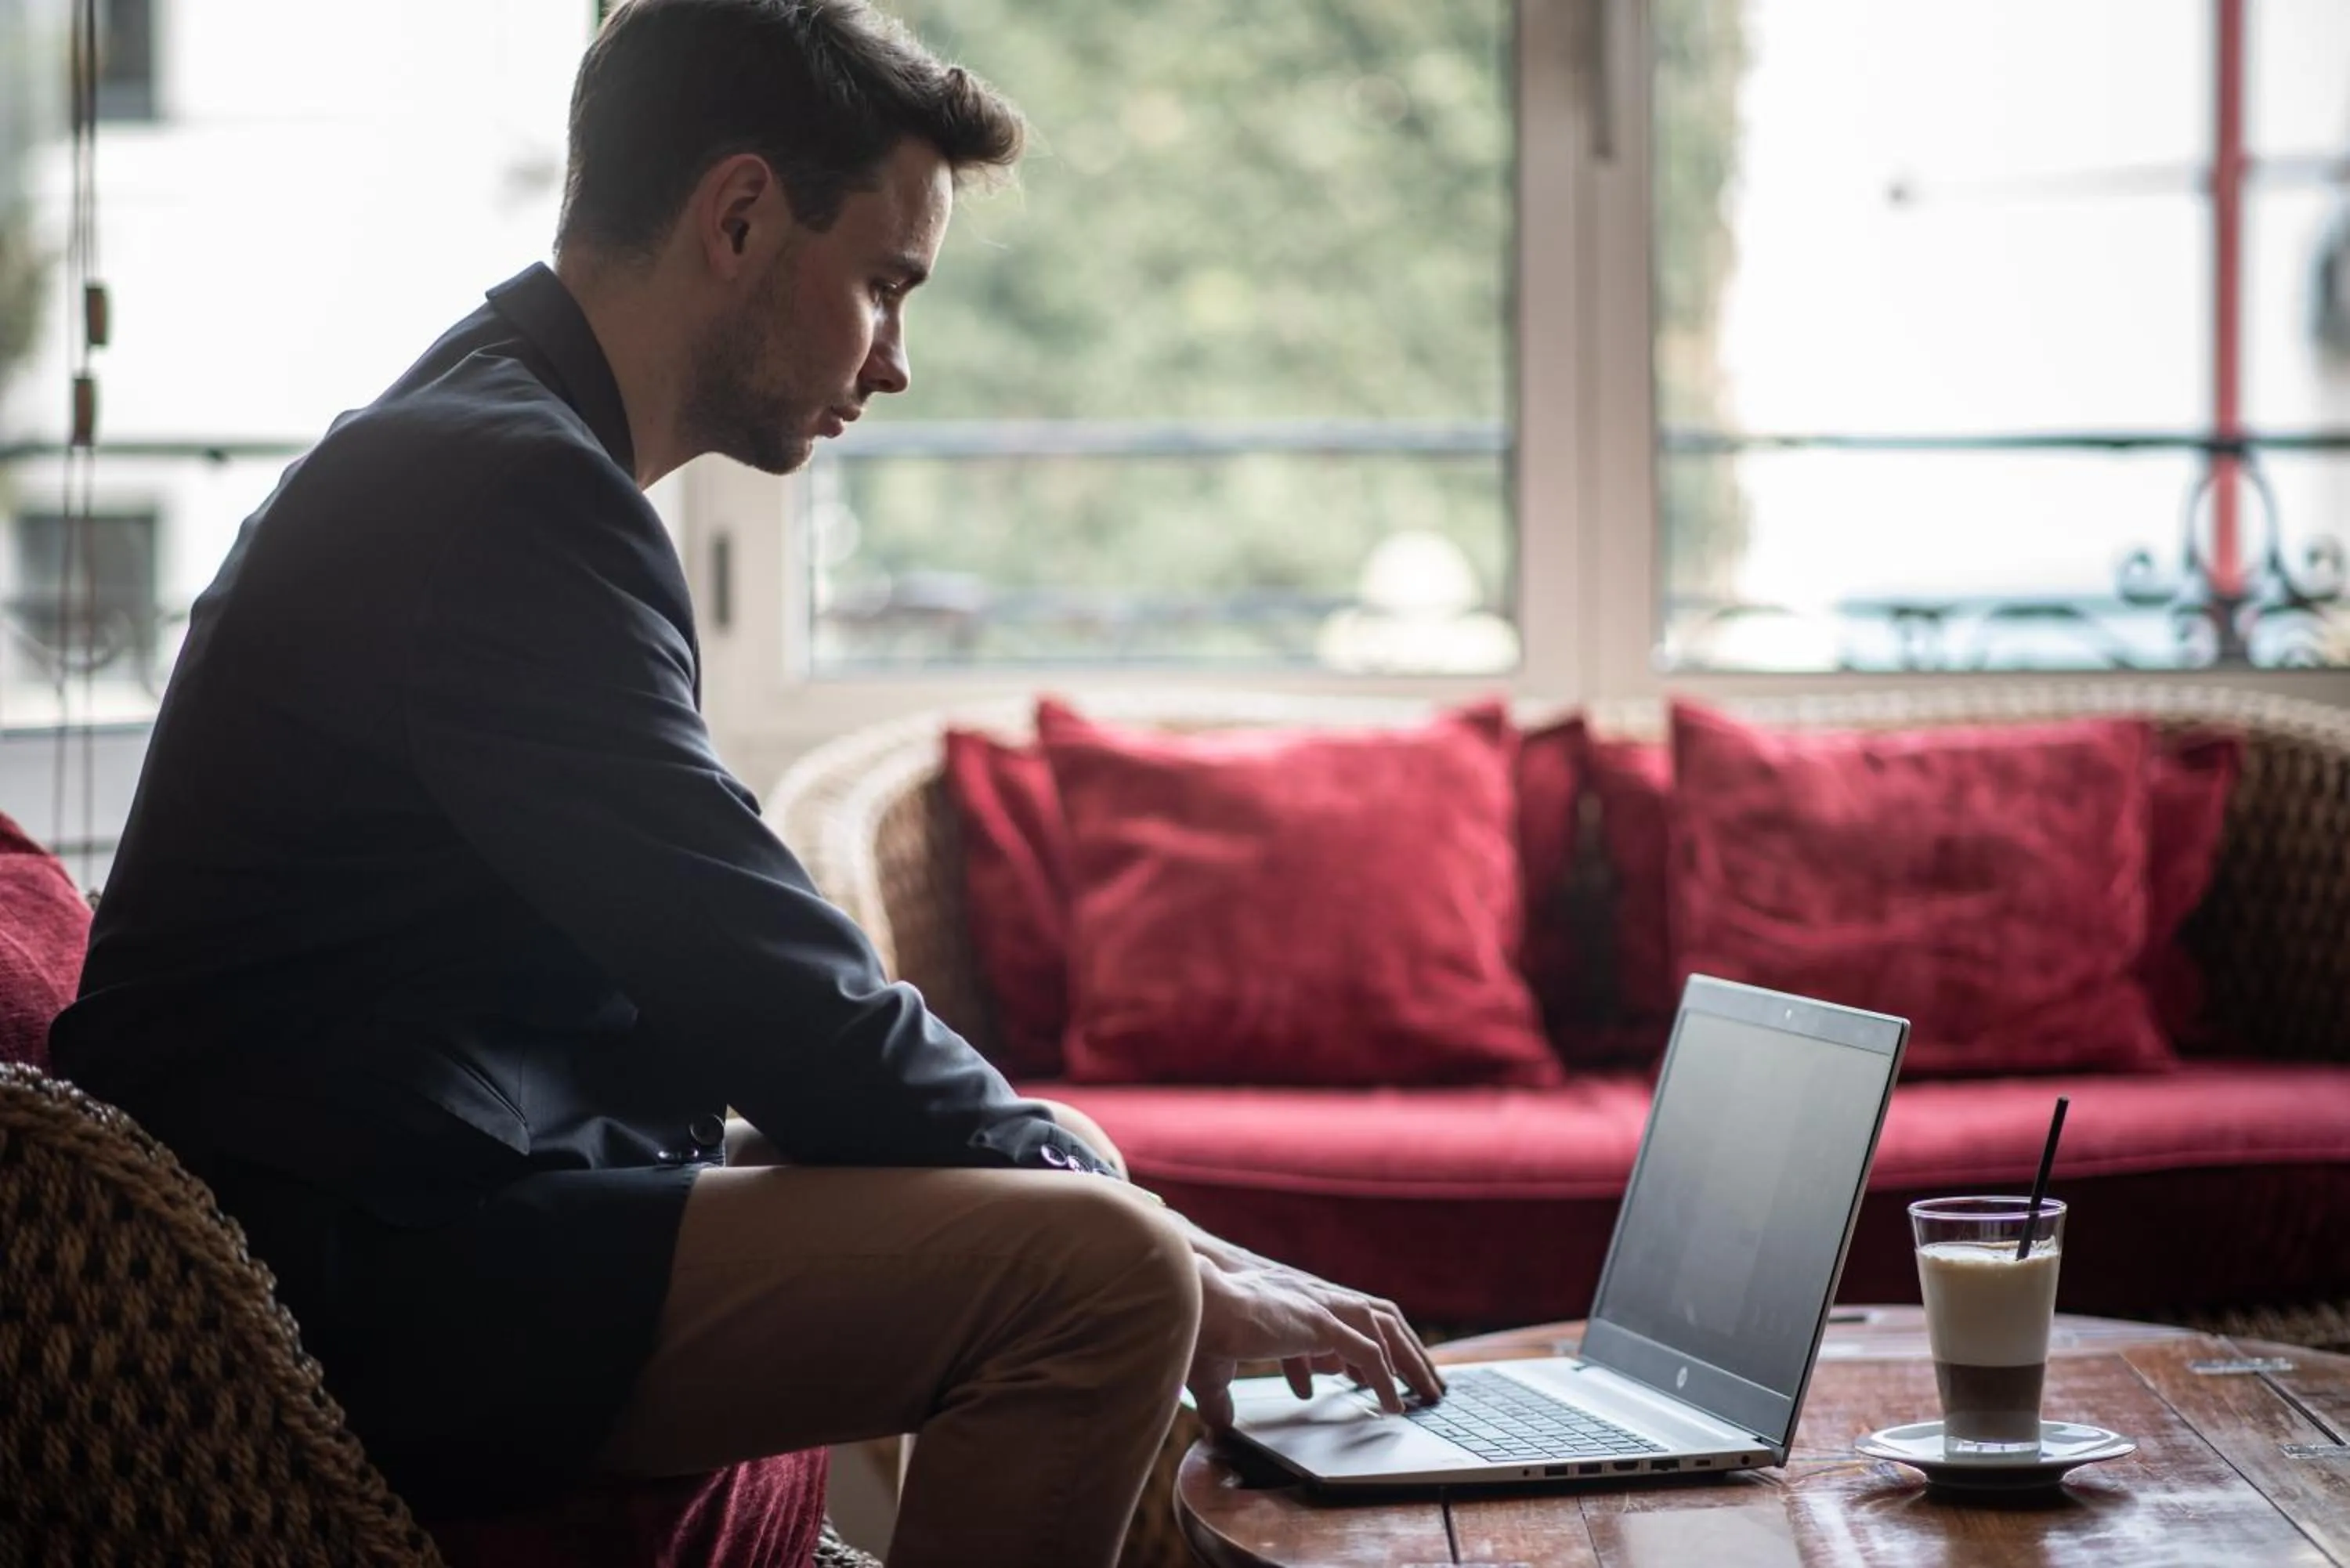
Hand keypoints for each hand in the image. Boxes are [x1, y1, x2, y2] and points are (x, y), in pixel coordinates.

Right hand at [1182, 1229, 1445, 1430]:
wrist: (1190, 1307)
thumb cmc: (1197, 1332)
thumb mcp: (1217, 1371)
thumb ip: (1224, 1398)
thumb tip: (1220, 1426)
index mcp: (1294, 1303)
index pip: (1348, 1314)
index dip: (1370, 1342)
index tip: (1379, 1374)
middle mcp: (1312, 1299)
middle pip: (1380, 1316)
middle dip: (1407, 1348)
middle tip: (1425, 1382)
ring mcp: (1318, 1307)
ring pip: (1384, 1329)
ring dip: (1409, 1361)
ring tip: (1426, 1393)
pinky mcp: (1318, 1324)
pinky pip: (1368, 1356)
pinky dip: (1385, 1382)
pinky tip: (1392, 1407)